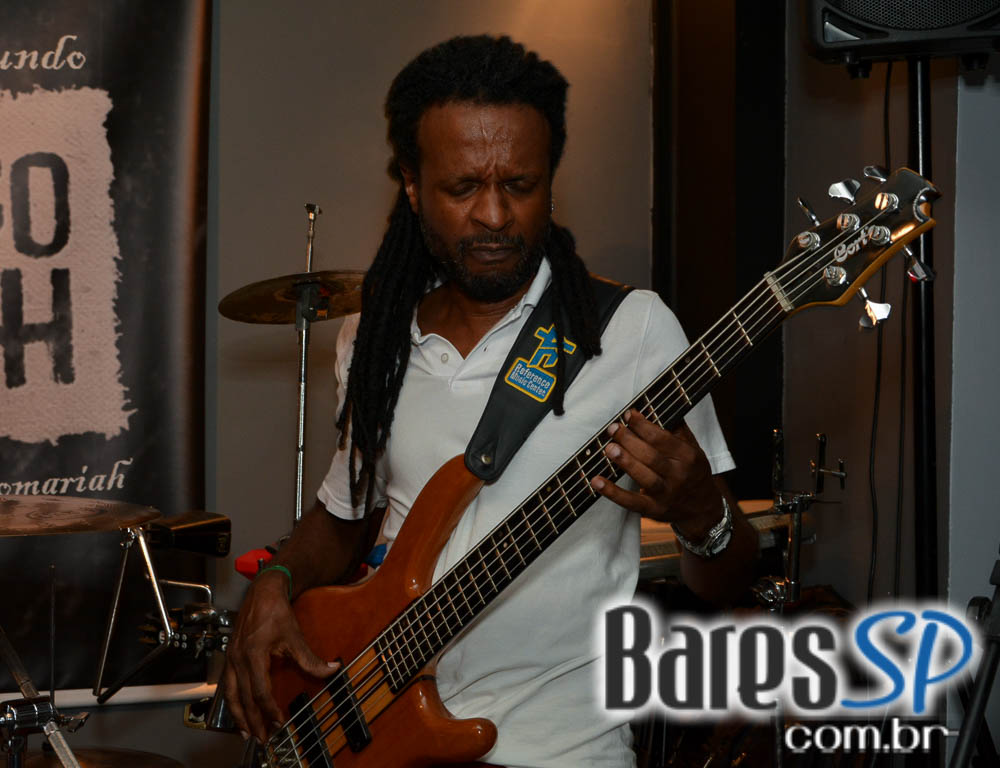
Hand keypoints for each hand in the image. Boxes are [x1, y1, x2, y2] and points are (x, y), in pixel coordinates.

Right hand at [221, 570, 337, 742]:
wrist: (262, 592)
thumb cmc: (275, 610)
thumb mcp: (295, 635)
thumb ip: (310, 658)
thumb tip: (331, 669)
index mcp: (253, 654)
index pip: (260, 690)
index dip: (269, 709)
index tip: (279, 722)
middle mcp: (238, 658)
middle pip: (243, 697)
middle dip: (252, 720)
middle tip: (261, 738)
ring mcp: (231, 657)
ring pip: (230, 694)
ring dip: (238, 715)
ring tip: (246, 732)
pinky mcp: (230, 656)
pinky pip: (227, 685)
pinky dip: (232, 701)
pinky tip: (238, 710)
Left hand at [589, 409, 718, 534]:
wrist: (703, 509)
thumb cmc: (693, 472)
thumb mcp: (693, 448)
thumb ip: (676, 429)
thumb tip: (656, 407)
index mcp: (688, 457)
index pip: (662, 438)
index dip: (643, 426)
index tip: (628, 415)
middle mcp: (678, 475)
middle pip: (652, 456)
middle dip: (630, 440)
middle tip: (613, 429)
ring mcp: (666, 494)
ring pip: (644, 477)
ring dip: (625, 462)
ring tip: (609, 448)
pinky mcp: (653, 510)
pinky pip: (631, 502)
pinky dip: (613, 493)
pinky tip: (597, 482)